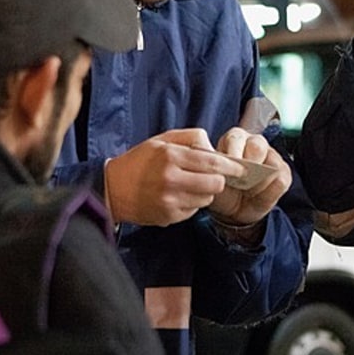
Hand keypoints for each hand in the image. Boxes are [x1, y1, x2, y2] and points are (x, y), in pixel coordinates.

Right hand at [103, 128, 245, 226]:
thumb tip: (214, 147)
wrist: (112, 189)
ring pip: (207, 199)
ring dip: (205, 192)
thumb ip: (191, 137)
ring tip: (190, 185)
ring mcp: (170, 201)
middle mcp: (171, 179)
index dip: (231, 166)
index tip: (241, 168)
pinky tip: (178, 196)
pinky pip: (194, 210)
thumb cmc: (139, 161)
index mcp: (171, 156)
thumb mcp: (162, 140)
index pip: (212, 162)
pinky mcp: (168, 217)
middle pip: (215, 184)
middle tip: (214, 177)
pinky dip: (192, 203)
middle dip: (219, 180)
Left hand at [206, 127, 291, 227]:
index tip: (228, 167)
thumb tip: (198, 139)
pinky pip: (280, 181)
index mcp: (235, 139)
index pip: (236, 137)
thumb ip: (205, 157)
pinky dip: (268, 193)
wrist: (233, 212)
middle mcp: (255, 143)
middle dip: (249, 163)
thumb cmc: (221, 189)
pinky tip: (257, 197)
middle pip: (258, 145)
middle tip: (241, 180)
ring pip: (272, 164)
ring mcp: (272, 157)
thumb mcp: (208, 175)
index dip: (233, 152)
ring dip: (258, 182)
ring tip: (247, 192)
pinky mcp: (284, 174)